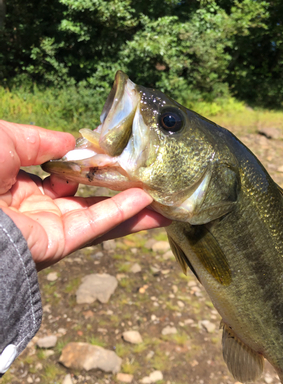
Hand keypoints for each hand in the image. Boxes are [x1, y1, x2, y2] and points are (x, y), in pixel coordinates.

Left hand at [0, 120, 169, 269]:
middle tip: (150, 182)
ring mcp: (48, 228)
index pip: (63, 176)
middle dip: (119, 191)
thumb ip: (41, 140)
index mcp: (20, 184)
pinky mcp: (57, 244)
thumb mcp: (6, 138)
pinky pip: (95, 226)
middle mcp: (37, 208)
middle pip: (87, 200)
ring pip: (99, 217)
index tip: (114, 155)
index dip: (88, 165)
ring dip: (132, 208)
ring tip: (165, 200)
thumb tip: (72, 141)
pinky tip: (147, 203)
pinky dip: (121, 214)